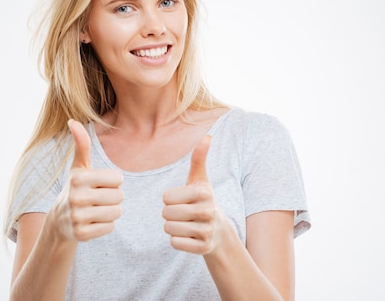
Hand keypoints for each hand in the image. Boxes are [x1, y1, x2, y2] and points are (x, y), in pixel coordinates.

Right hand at [49, 119, 123, 241]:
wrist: (59, 221)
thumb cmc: (76, 189)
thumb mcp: (78, 167)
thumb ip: (81, 144)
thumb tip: (72, 121)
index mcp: (78, 178)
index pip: (118, 179)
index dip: (113, 182)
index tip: (100, 185)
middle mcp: (76, 197)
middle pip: (119, 196)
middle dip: (113, 198)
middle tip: (98, 199)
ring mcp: (77, 217)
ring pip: (116, 212)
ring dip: (111, 212)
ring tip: (97, 210)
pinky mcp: (81, 235)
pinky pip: (110, 228)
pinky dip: (106, 226)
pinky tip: (93, 222)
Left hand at [162, 135, 221, 254]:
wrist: (218, 231)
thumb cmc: (202, 200)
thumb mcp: (200, 180)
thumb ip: (199, 158)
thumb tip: (207, 136)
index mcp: (204, 193)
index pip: (166, 197)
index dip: (169, 199)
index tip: (182, 200)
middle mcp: (208, 211)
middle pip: (166, 213)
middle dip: (169, 214)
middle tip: (183, 214)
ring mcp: (207, 231)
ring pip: (169, 229)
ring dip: (172, 227)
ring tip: (185, 224)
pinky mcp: (203, 248)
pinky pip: (175, 243)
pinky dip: (177, 240)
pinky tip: (188, 237)